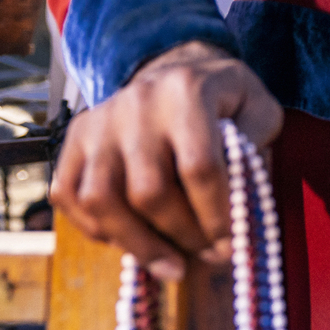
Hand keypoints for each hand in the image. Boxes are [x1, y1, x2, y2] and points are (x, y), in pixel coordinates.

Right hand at [50, 41, 282, 280]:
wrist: (176, 65)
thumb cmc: (224, 97)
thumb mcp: (259, 109)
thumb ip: (255, 152)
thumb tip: (238, 208)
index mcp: (188, 90)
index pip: (199, 167)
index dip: (215, 215)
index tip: (229, 244)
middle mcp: (138, 103)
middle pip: (150, 191)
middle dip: (182, 235)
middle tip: (206, 256)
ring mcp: (100, 120)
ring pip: (102, 200)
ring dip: (138, 243)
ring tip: (170, 264)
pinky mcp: (75, 136)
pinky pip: (69, 195)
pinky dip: (96, 228)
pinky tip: (130, 239)